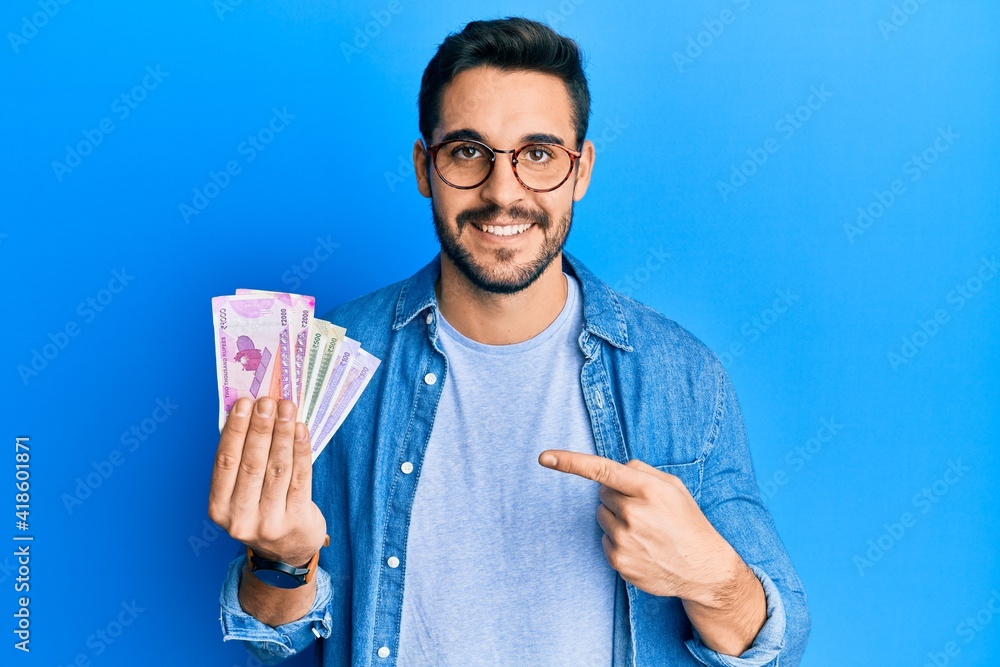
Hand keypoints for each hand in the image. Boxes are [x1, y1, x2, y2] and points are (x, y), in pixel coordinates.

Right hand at [208, 397, 326, 565]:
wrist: (287, 552)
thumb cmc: (262, 509)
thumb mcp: (241, 494)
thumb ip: (242, 460)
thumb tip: (251, 413)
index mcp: (219, 508)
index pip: (225, 463)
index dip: (235, 431)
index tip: (244, 403)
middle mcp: (239, 518)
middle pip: (252, 464)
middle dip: (260, 428)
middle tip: (268, 401)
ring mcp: (268, 523)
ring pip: (277, 469)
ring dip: (282, 434)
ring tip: (287, 408)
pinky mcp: (295, 521)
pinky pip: (299, 479)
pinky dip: (301, 451)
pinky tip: (301, 430)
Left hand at [538, 450, 740, 605]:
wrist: (703, 569)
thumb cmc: (687, 522)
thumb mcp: (673, 487)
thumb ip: (641, 471)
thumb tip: (614, 468)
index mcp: (648, 489)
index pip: (602, 470)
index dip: (570, 462)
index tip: (544, 456)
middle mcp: (633, 513)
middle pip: (603, 493)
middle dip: (618, 496)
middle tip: (645, 510)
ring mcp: (624, 539)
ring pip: (602, 515)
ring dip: (616, 518)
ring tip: (645, 530)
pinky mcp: (618, 561)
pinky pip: (604, 539)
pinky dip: (617, 539)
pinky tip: (641, 546)